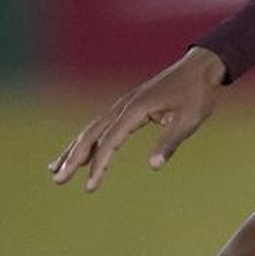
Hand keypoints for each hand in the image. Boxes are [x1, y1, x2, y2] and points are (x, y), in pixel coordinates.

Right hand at [50, 47, 228, 191]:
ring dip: (73, 150)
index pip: (110, 142)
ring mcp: (123, 105)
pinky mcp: (127, 107)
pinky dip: (87, 141)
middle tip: (57, 180)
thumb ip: (170, 142)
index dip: (99, 165)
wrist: (200, 68)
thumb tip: (153, 166)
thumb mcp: (189, 120)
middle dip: (72, 158)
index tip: (90, 186)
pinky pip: (101, 126)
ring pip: (91, 130)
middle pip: (91, 135)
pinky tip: (79, 153)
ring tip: (54, 170)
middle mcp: (123, 106)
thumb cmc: (198, 95)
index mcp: (136, 109)